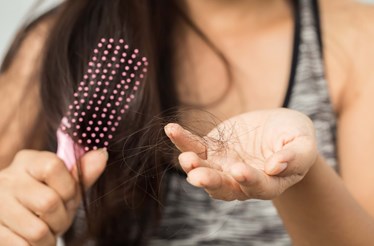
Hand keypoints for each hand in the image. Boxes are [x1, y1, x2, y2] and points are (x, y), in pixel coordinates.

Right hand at [0, 149, 106, 245]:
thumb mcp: (66, 187)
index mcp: (29, 162)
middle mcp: (8, 178)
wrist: (13, 224)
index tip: (66, 197)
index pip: (54, 167)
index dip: (68, 189)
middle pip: (49, 202)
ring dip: (47, 238)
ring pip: (37, 230)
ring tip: (44, 232)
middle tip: (56, 220)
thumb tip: (102, 154)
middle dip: (61, 219)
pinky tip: (29, 241)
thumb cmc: (44, 202)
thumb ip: (83, 174)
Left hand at [165, 108, 317, 200]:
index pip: (258, 187)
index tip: (240, 170)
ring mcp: (223, 166)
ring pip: (205, 170)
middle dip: (210, 182)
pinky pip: (194, 147)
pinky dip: (183, 141)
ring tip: (185, 158)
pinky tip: (172, 130)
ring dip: (193, 166)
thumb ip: (295, 156)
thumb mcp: (303, 143)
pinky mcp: (211, 150)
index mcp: (268, 183)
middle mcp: (240, 180)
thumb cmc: (294, 137)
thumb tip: (277, 166)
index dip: (249, 180)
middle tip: (197, 176)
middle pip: (224, 187)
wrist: (277, 127)